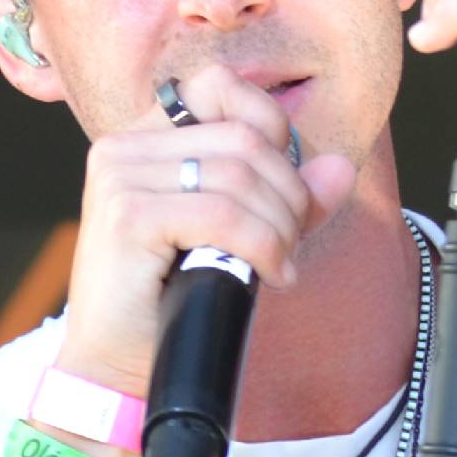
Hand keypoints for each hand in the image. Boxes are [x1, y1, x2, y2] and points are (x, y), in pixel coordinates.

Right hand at [49, 60, 357, 416]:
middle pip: (244, 139)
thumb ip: (287, 198)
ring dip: (279, 228)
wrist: (115, 368)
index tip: (283, 192)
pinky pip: (223, 215)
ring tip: (278, 266)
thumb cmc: (174, 299)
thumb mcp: (240, 237)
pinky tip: (269, 276)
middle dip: (288, 195)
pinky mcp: (127, 216)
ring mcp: (120, 177)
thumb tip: (340, 166)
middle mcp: (124, 146)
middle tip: (289, 246)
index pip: (222, 88)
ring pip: (239, 177)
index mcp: (145, 138)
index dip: (272, 128)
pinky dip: (262, 246)